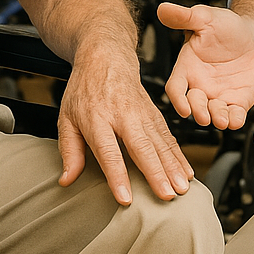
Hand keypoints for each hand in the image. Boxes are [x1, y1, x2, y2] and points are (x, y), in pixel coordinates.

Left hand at [57, 51, 193, 204]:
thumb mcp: (66, 117)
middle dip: (156, 172)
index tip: (126, 198)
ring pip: (160, 142)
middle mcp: (122, 115)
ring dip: (173, 166)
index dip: (117, 175)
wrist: (105, 56)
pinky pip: (168, 136)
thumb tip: (67, 180)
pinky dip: (179, 155)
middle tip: (167, 195)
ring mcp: (141, 112)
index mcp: (96, 118)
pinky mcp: (154, 112)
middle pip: (141, 147)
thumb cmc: (84, 89)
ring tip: (182, 188)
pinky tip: (187, 171)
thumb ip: (69, 150)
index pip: (108, 151)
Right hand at [159, 1, 253, 129]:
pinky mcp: (238, 102)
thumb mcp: (205, 17)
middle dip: (197, 111)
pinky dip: (235, 121)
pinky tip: (236, 120)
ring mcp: (219, 96)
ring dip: (216, 119)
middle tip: (204, 116)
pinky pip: (234, 116)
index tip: (183, 108)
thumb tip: (162, 8)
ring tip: (221, 120)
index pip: (176, 87)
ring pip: (214, 113)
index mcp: (188, 68)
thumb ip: (184, 17)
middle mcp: (200, 85)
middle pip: (193, 104)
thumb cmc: (226, 27)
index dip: (177, 99)